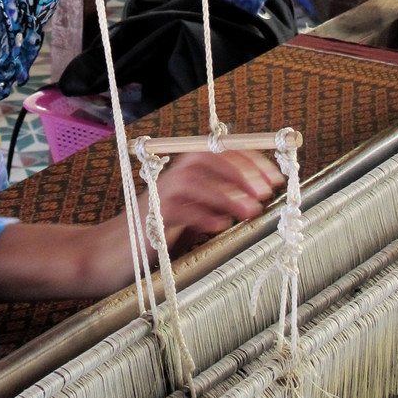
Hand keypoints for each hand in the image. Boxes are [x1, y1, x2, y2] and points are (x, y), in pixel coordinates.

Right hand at [151, 148, 282, 238]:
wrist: (122, 246)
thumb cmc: (166, 225)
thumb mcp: (199, 208)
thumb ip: (221, 197)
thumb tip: (258, 194)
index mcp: (188, 168)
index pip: (220, 151)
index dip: (250, 159)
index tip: (274, 176)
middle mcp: (175, 174)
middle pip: (207, 158)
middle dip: (239, 172)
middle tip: (264, 191)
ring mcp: (162, 194)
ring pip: (195, 182)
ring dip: (226, 195)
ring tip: (251, 211)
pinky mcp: (153, 217)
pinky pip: (179, 211)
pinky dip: (202, 216)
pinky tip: (220, 225)